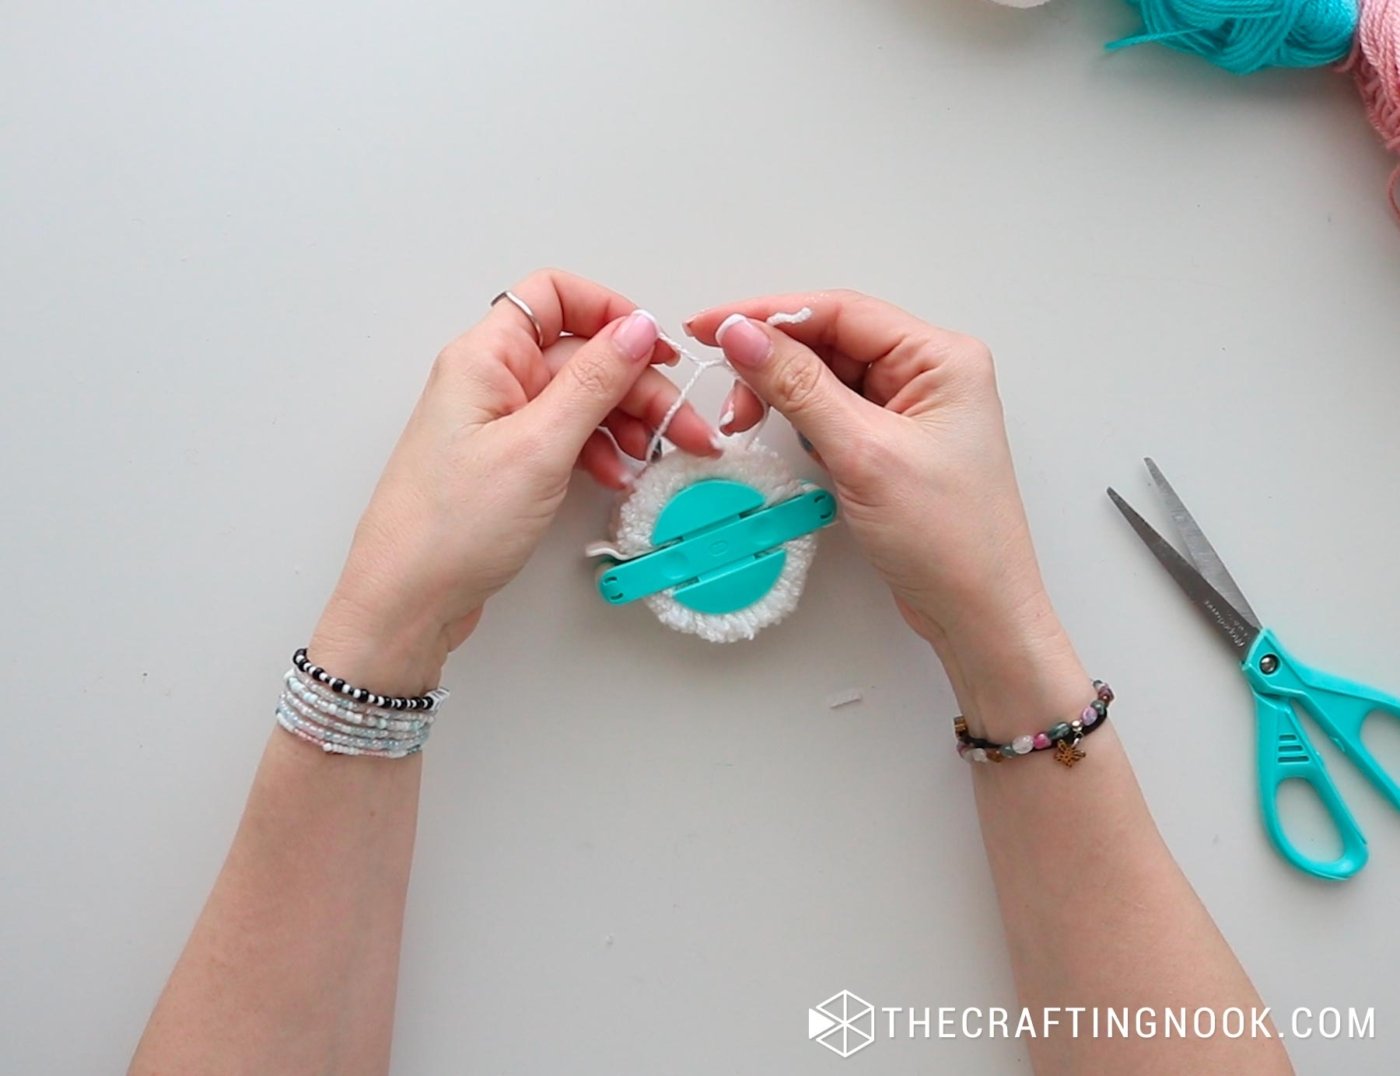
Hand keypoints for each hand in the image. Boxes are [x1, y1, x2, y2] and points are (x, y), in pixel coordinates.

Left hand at [309, 269, 719, 693]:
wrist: (407, 602)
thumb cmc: (449, 527)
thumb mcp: (538, 447)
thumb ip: (593, 382)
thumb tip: (635, 328)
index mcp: (486, 357)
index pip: (555, 297)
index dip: (611, 313)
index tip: (656, 350)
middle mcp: (491, 380)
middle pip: (581, 355)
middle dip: (637, 386)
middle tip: (683, 427)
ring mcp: (499, 423)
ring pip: (580, 400)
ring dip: (625, 423)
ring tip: (654, 458)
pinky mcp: (508, 463)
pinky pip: (567, 439)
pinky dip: (600, 452)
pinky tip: (617, 477)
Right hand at [685, 291, 1085, 731]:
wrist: (978, 614)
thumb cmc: (949, 538)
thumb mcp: (863, 454)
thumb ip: (798, 387)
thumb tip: (743, 335)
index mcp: (940, 358)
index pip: (841, 312)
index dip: (768, 315)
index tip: (709, 326)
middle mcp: (929, 374)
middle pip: (830, 341)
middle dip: (772, 363)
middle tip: (727, 393)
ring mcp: (910, 411)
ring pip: (826, 379)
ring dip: (782, 396)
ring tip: (748, 424)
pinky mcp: (892, 445)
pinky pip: (834, 415)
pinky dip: (801, 425)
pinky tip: (790, 446)